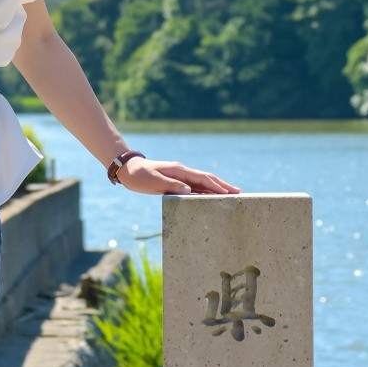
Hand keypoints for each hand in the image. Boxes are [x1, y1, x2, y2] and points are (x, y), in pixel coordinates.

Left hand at [117, 157, 240, 195]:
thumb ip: (171, 185)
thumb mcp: (153, 181)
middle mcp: (182, 172)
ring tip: (230, 194)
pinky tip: (212, 196)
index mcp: (179, 170)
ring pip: (203, 182)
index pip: (202, 178)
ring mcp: (180, 176)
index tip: (229, 192)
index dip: (216, 185)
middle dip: (222, 185)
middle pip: (207, 178)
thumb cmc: (139, 176)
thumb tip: (189, 190)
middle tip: (238, 192)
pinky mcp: (177, 182)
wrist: (129, 170)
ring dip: (216, 188)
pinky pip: (195, 186)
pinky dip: (206, 190)